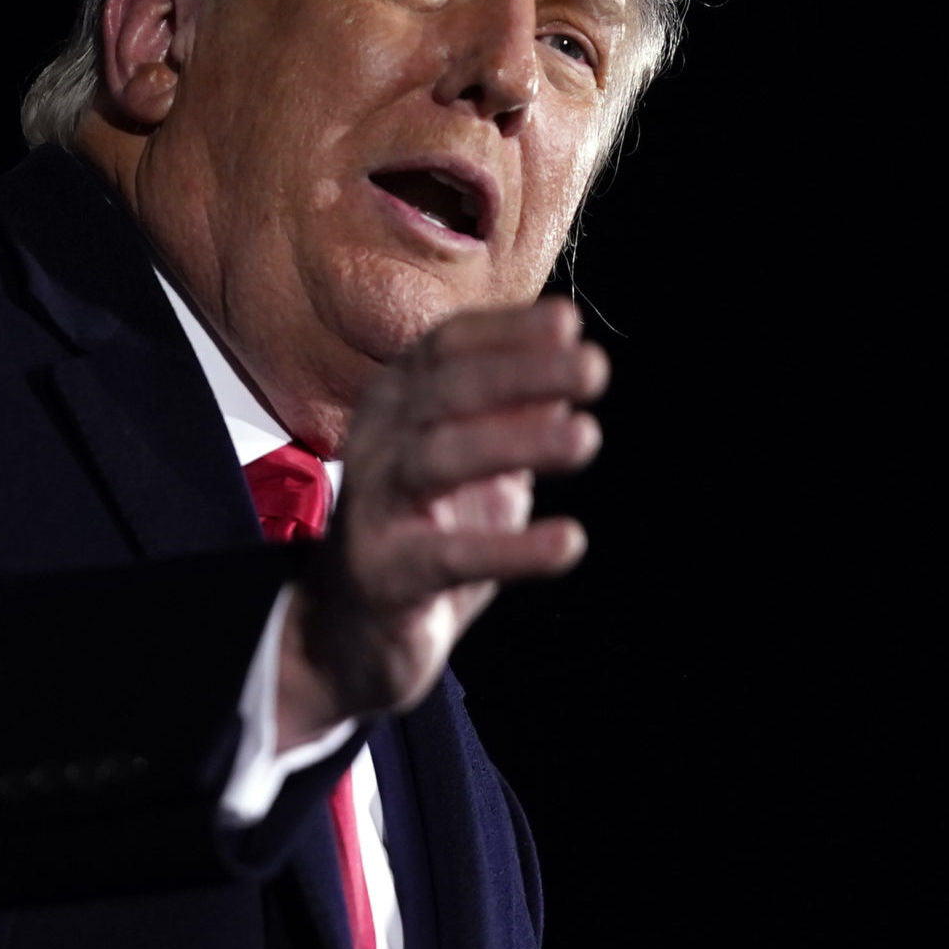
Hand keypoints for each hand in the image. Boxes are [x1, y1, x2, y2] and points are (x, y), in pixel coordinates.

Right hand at [279, 298, 605, 740]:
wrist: (353, 626)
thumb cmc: (428, 522)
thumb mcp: (476, 458)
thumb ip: (516, 410)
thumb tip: (576, 360)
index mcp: (397, 400)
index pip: (447, 346)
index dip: (506, 331)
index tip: (569, 322)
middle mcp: (377, 440)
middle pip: (446, 391)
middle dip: (521, 373)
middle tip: (595, 367)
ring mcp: (373, 506)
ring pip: (439, 459)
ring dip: (517, 442)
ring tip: (587, 436)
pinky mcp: (385, 573)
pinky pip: (450, 556)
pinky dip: (512, 549)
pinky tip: (568, 542)